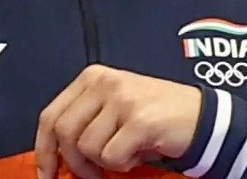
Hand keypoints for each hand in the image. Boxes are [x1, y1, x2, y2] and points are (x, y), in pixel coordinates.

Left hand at [35, 65, 203, 178]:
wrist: (202, 118)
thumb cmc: (156, 117)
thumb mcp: (114, 108)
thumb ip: (84, 121)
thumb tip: (52, 158)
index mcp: (95, 77)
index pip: (50, 116)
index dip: (44, 150)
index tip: (47, 173)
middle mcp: (106, 83)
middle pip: (64, 133)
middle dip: (74, 162)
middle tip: (92, 174)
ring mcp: (123, 100)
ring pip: (86, 148)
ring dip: (104, 163)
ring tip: (126, 153)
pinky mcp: (140, 120)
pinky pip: (111, 157)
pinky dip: (124, 165)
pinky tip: (139, 153)